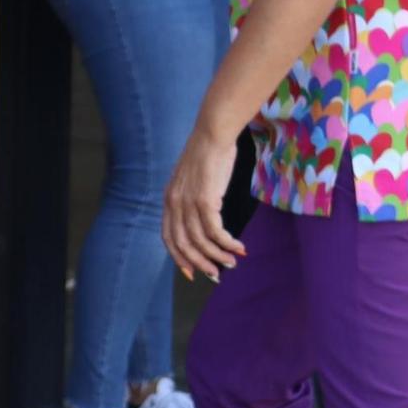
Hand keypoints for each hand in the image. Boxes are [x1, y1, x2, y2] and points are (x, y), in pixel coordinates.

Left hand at [162, 124, 246, 282]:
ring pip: (201, 241)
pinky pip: (216, 231)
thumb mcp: (192, 178)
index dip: (179, 258)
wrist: (213, 134)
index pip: (168, 237)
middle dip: (200, 263)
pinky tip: (239, 247)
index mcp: (169, 200)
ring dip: (218, 256)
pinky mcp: (206, 200)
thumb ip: (191, 197)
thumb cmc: (209, 153)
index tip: (192, 272)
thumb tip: (203, 216)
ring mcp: (189, 203)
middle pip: (184, 245)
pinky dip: (227, 243)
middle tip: (216, 274)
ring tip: (233, 262)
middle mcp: (174, 204)